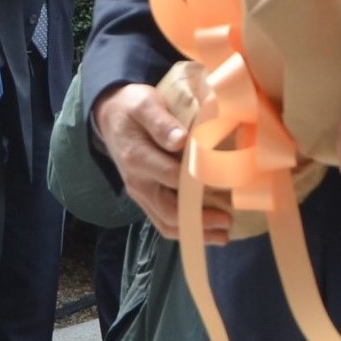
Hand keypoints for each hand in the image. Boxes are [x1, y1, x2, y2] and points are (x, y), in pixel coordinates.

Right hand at [95, 83, 228, 241]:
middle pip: (169, 210)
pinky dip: (185, 230)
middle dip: (200, 219)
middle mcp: (138, 182)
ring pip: (166, 223)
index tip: (226, 186)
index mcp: (137, 158)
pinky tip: (207, 232)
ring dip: (195, 232)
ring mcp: (141, 193)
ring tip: (223, 235)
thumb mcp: (144, 104)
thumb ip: (161, 122)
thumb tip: (181, 140)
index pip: (172, 177)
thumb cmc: (133, 107)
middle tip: (229, 221)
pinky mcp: (146, 198)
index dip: (199, 184)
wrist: (111, 116)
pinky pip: (163, 221)